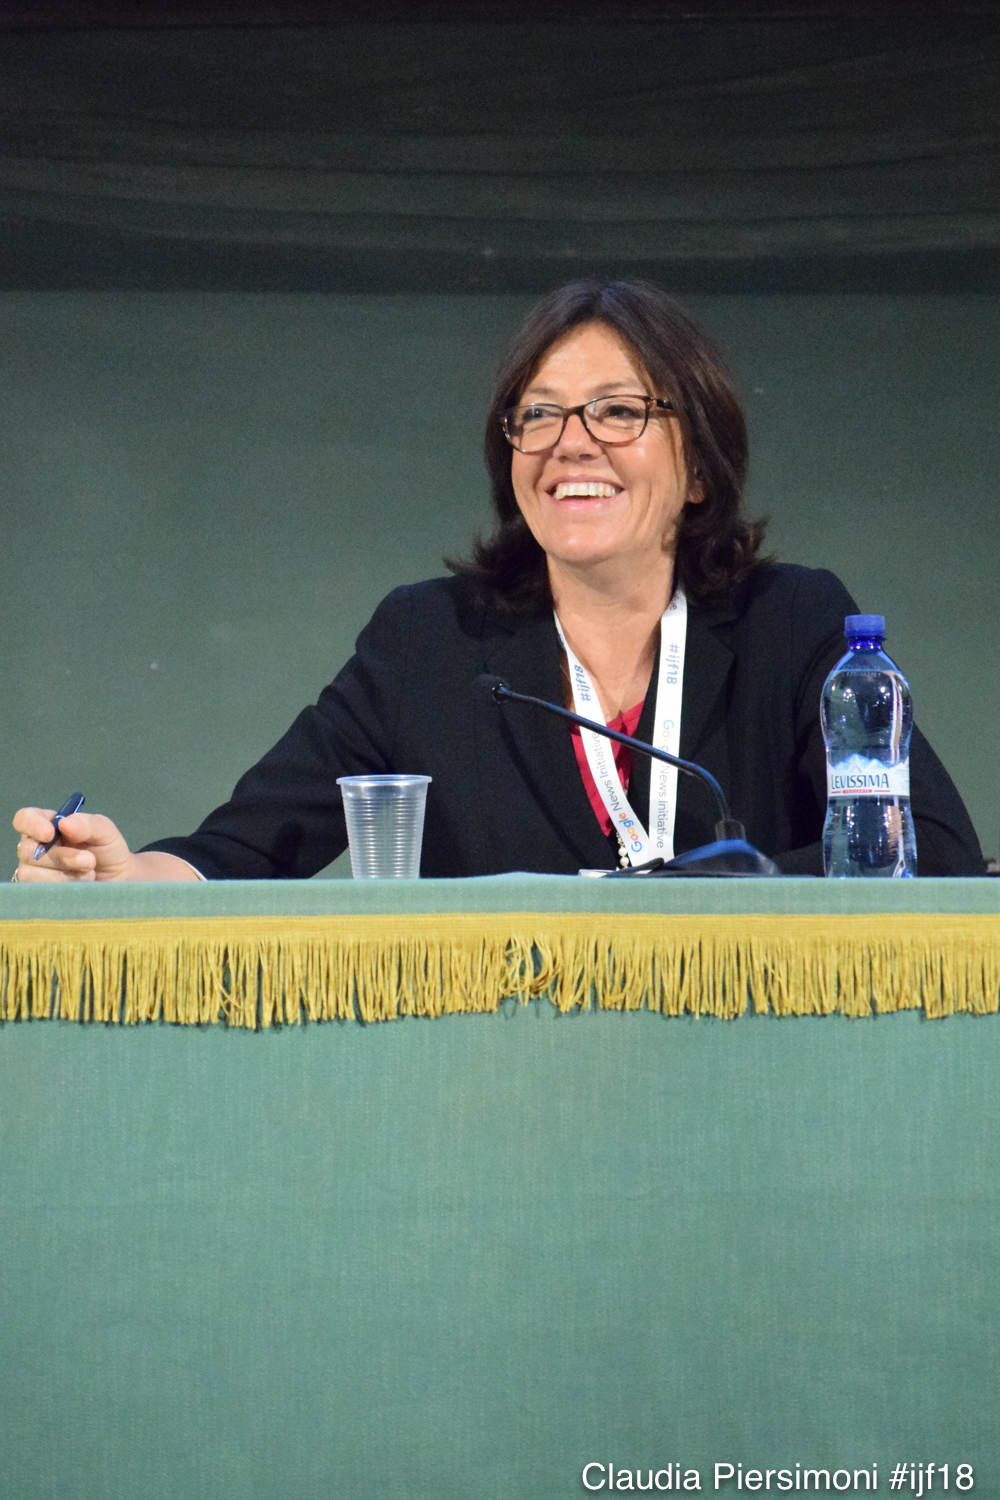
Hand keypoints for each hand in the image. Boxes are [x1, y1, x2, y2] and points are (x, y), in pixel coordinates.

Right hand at [12, 807, 134, 882]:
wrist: (117, 881)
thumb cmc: (108, 851)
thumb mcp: (105, 831)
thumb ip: (86, 824)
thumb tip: (64, 824)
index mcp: (47, 824)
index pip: (25, 818)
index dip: (32, 825)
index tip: (50, 834)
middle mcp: (35, 846)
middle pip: (27, 850)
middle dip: (61, 857)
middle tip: (89, 860)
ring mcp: (34, 871)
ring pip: (31, 873)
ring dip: (64, 875)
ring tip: (88, 874)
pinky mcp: (39, 891)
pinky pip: (38, 891)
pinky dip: (63, 888)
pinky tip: (80, 886)